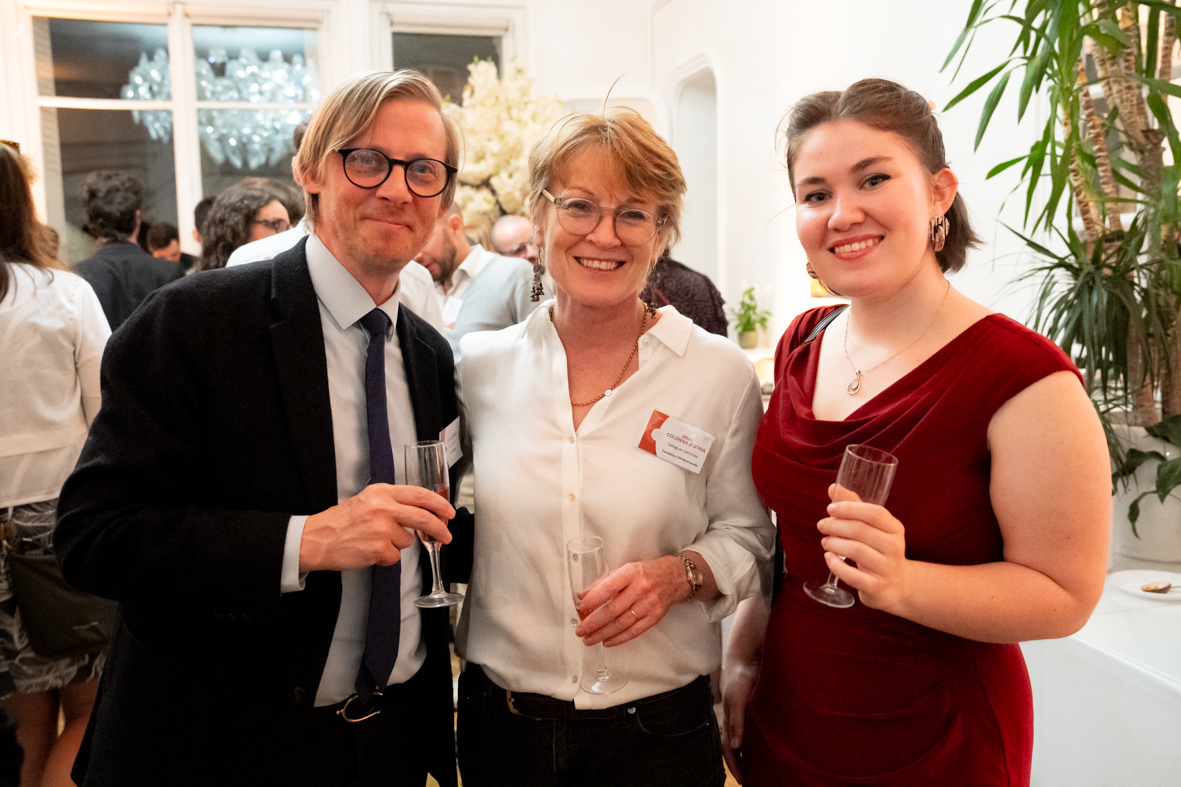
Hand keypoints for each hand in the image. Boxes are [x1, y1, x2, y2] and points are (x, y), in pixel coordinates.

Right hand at [299, 484, 454, 571]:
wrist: (317, 539)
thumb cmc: (342, 521)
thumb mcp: (368, 500)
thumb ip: (394, 502)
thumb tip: (423, 511)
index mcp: (382, 492)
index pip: (420, 494)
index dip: (439, 504)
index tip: (448, 512)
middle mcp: (383, 508)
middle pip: (424, 517)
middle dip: (440, 528)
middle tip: (446, 536)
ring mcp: (381, 529)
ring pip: (408, 540)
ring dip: (397, 544)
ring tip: (375, 540)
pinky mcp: (378, 548)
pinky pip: (395, 556)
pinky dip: (386, 557)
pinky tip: (370, 550)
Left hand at [574, 556, 688, 646]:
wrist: (673, 578)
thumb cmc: (645, 573)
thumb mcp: (625, 570)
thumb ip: (603, 583)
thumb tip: (582, 596)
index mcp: (631, 573)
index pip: (610, 587)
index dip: (594, 598)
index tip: (581, 606)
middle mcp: (641, 588)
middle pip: (614, 609)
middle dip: (594, 622)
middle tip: (581, 630)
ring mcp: (649, 604)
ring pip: (622, 623)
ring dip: (603, 634)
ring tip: (589, 639)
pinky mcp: (655, 617)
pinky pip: (635, 631)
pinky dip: (619, 638)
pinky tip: (607, 641)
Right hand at [722, 662, 757, 783]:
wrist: (746, 659)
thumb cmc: (739, 678)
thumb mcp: (737, 700)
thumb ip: (736, 722)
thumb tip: (735, 746)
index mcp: (729, 720)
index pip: (728, 750)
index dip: (735, 766)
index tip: (743, 781)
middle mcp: (735, 720)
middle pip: (735, 748)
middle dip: (740, 764)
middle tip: (751, 779)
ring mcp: (744, 715)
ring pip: (744, 740)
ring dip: (748, 754)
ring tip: (759, 767)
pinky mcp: (753, 709)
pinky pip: (753, 730)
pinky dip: (756, 741)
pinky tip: (767, 745)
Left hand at [819, 483, 914, 611]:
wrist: (898, 585)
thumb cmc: (879, 550)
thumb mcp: (873, 528)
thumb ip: (855, 508)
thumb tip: (833, 487)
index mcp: (895, 529)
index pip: (874, 513)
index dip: (850, 508)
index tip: (830, 508)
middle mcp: (895, 547)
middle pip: (860, 530)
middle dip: (835, 525)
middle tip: (822, 525)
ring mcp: (887, 568)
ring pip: (856, 550)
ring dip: (834, 543)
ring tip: (825, 541)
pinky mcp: (877, 587)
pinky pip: (852, 575)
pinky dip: (836, 565)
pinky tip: (828, 558)